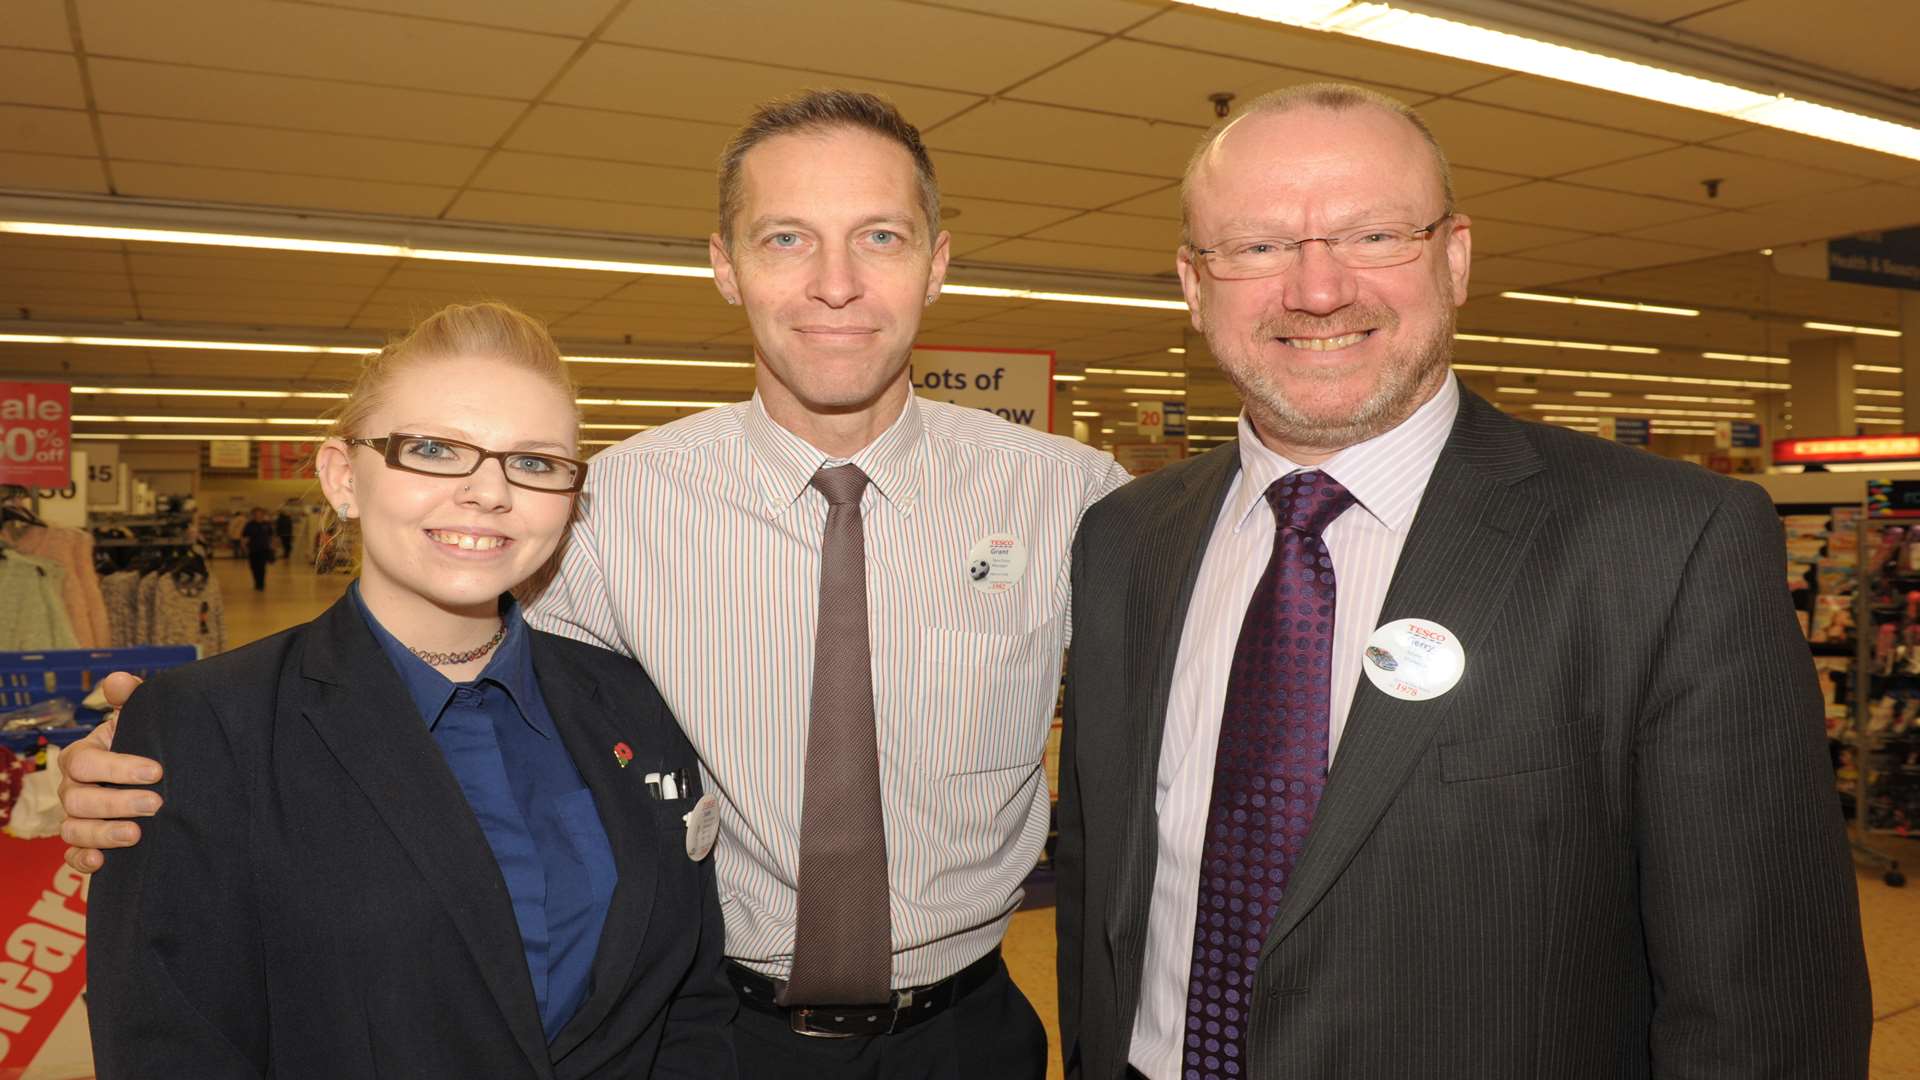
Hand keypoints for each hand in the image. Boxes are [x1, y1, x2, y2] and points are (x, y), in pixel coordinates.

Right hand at [59, 671, 160, 873]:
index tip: (156, 771)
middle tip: (156, 804)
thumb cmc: (141, 743)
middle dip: (116, 802)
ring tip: (137, 834)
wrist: (153, 776)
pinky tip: (102, 862)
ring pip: (72, 829)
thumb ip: (130, 698)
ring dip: (102, 833)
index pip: (85, 762)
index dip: (118, 767)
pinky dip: (81, 861)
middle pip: (78, 798)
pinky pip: (70, 857)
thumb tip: (119, 680)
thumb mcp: (139, 720)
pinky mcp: (84, 843)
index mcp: (82, 755)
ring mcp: (75, 817)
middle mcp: (72, 787)